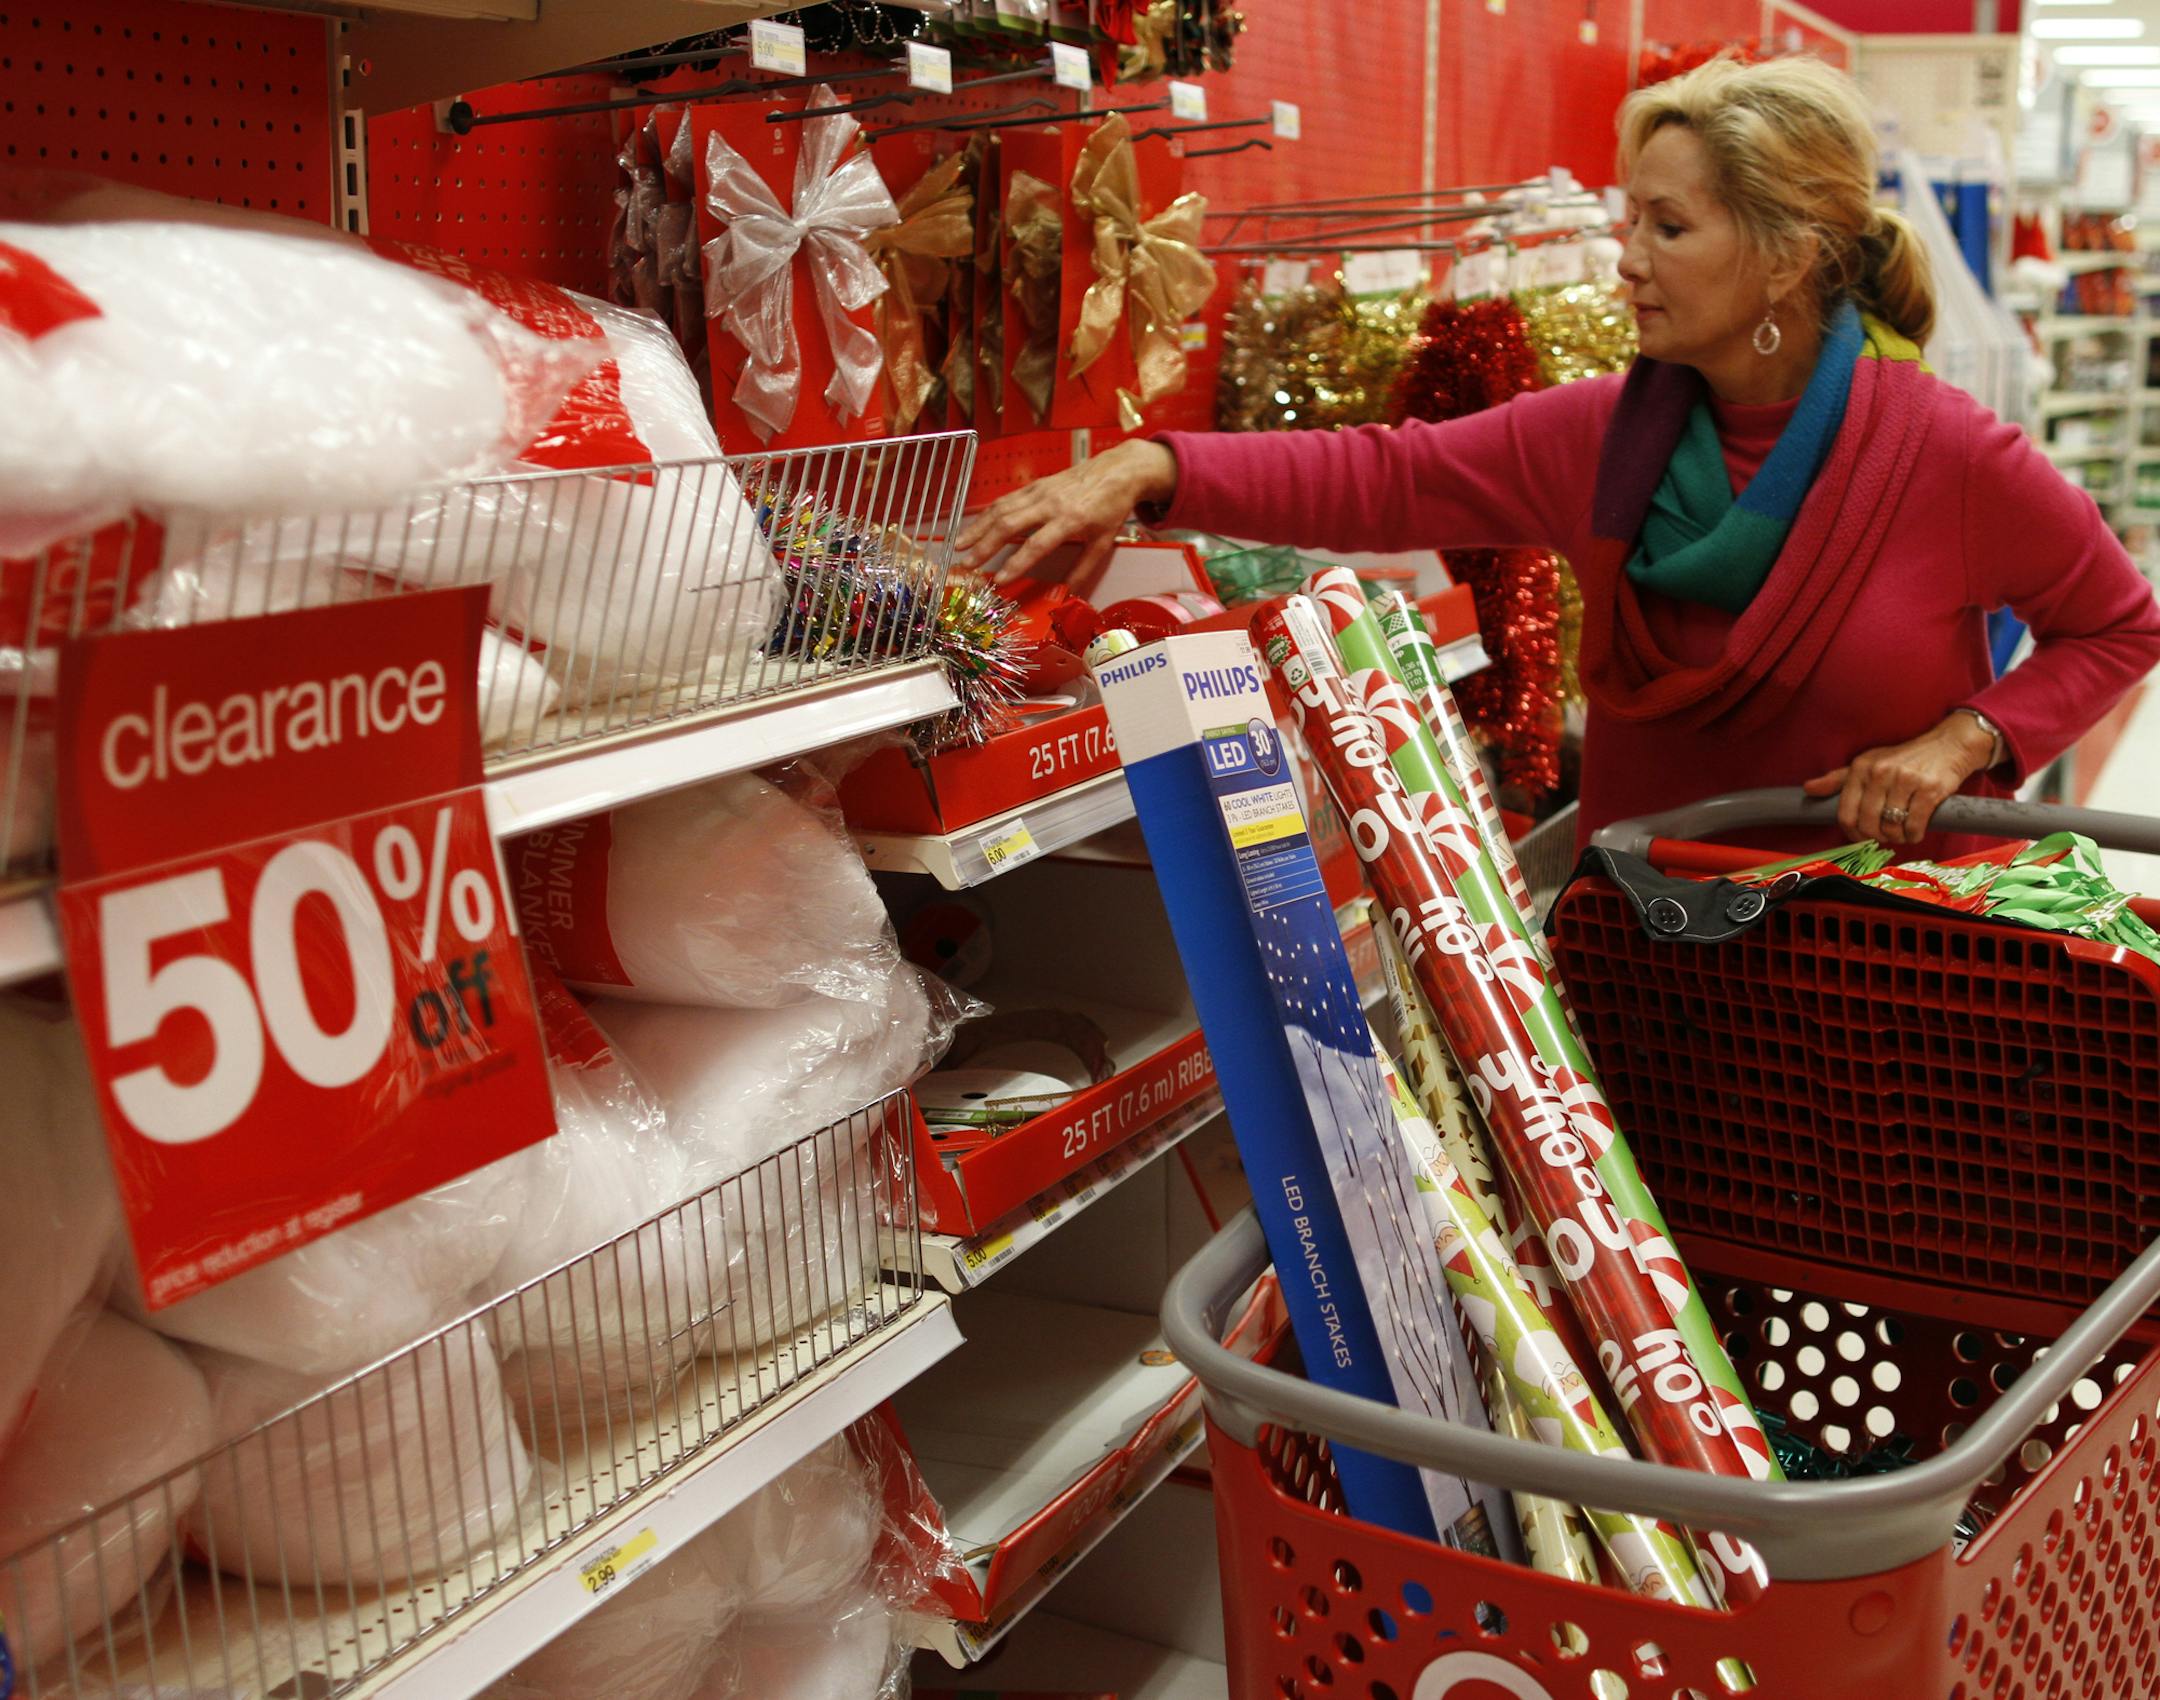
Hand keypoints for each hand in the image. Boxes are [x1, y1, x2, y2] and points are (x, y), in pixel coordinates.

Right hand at [953, 439, 1178, 584]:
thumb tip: (1067, 593)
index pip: (1037, 545)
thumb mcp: (1104, 542)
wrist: (1118, 471)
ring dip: (978, 528)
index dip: (1016, 564)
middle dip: (985, 545)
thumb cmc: (1111, 507)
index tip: (999, 580)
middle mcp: (1051, 504)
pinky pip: (1005, 499)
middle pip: (1010, 525)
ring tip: (959, 546)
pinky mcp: (1035, 485)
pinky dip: (986, 513)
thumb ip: (1083, 569)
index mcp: (1070, 520)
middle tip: (967, 564)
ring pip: (1001, 509)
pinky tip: (974, 526)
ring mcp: (1040, 491)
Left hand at [1802, 713, 1998, 845]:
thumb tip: (1808, 789)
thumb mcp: (1869, 762)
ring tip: (1900, 833)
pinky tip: (1914, 832)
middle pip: (1868, 824)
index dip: (1852, 833)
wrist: (1948, 745)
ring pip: (1891, 827)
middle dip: (1876, 837)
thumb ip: (1838, 779)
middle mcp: (1880, 773)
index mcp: (1861, 768)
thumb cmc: (1904, 758)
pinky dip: (1913, 835)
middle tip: (1885, 837)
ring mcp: (1905, 780)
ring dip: (1896, 837)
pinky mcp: (1929, 789)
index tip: (1862, 837)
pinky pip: (1913, 825)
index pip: (1846, 813)